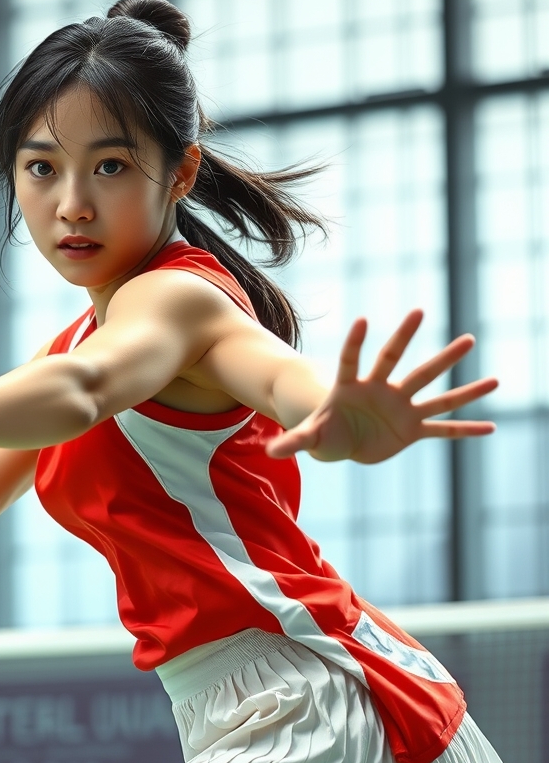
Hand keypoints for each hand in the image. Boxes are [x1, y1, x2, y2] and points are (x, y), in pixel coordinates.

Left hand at [266, 310, 497, 463]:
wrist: (345, 443)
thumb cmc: (326, 433)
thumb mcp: (311, 437)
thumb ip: (295, 441)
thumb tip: (272, 452)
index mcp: (350, 387)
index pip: (351, 360)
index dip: (355, 342)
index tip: (363, 320)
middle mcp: (380, 390)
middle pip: (394, 360)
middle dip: (406, 337)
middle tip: (419, 310)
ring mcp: (400, 407)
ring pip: (430, 388)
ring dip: (453, 374)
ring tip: (477, 353)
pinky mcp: (412, 429)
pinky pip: (442, 428)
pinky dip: (465, 430)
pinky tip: (491, 427)